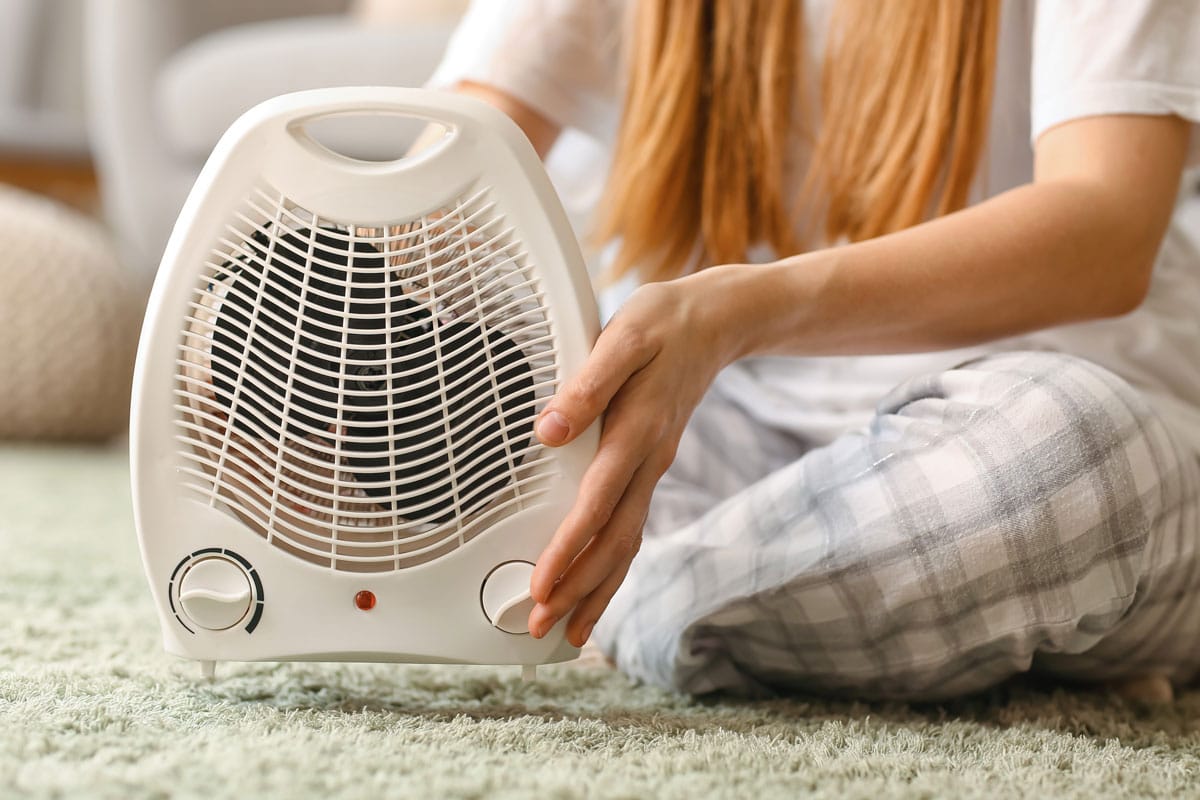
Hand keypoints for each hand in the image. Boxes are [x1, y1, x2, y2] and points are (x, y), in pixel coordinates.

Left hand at [525, 274, 737, 646]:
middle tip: (541, 626)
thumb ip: (587, 384)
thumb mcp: (623, 338)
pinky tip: (594, 584)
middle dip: (578, 589)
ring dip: (596, 589)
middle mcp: (649, 460)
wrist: (715, 322)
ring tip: (567, 629)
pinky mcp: (649, 468)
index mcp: (637, 431)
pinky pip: (630, 527)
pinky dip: (611, 565)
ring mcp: (652, 468)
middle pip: (615, 542)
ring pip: (627, 544)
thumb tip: (548, 430)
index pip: (599, 505)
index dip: (569, 548)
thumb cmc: (663, 324)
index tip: (542, 585)